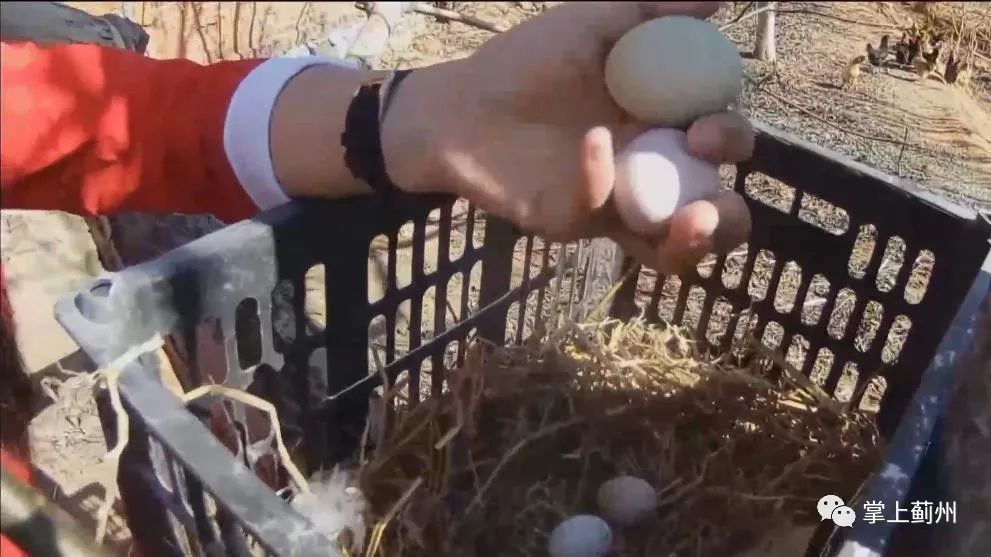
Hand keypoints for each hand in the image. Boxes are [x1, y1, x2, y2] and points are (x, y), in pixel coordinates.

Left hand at [382, 1, 752, 273]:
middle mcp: (650, 168)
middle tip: (705, 197)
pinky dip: (602, 181)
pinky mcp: (577, 221)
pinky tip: (589, 144)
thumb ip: (651, 11)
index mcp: (664, 122)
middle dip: (728, 214)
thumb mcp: (592, 24)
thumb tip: (717, 1)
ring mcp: (616, 202)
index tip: (707, 131)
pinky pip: (602, 214)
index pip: (722, 144)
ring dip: (695, 244)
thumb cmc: (525, 62)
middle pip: (714, 208)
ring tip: (692, 224)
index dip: (732, 142)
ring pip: (673, 247)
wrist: (459, 105)